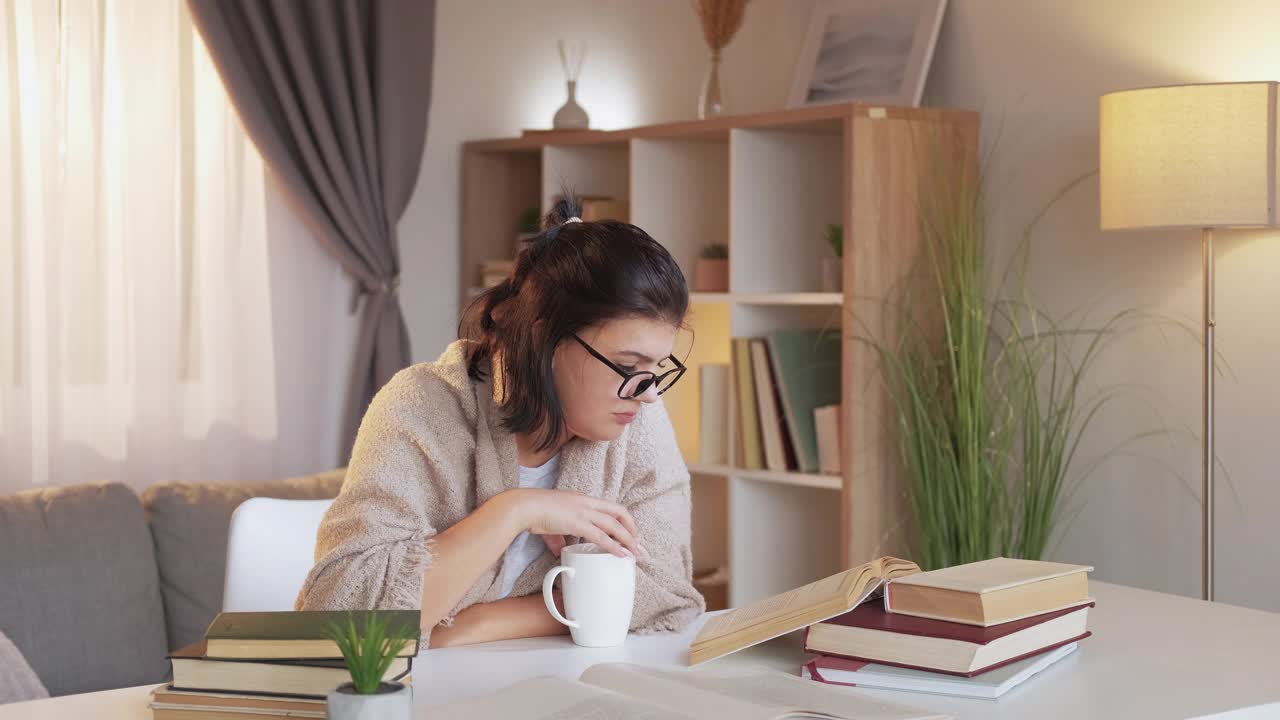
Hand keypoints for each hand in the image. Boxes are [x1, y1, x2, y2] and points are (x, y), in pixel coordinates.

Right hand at [504, 489, 648, 559]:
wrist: (524, 506)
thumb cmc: (534, 511)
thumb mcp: (552, 524)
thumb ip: (558, 538)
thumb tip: (561, 551)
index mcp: (583, 499)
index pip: (611, 507)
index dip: (624, 520)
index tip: (630, 532)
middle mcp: (587, 503)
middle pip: (619, 513)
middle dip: (632, 529)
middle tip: (639, 545)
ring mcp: (583, 512)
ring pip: (614, 525)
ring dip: (628, 540)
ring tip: (637, 553)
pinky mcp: (577, 523)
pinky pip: (601, 536)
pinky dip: (614, 546)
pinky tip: (621, 554)